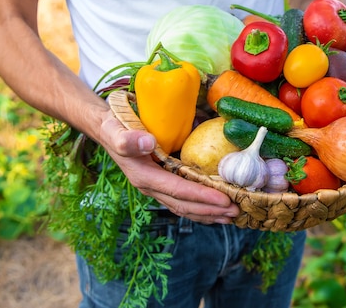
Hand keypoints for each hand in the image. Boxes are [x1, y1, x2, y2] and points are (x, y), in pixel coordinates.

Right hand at [98, 111, 239, 223]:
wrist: (107, 131)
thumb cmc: (114, 128)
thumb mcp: (117, 130)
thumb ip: (129, 139)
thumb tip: (148, 142)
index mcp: (144, 177)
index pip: (178, 190)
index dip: (202, 196)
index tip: (225, 200)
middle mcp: (150, 187)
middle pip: (184, 205)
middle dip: (211, 210)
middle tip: (237, 212)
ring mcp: (156, 188)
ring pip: (185, 208)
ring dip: (209, 214)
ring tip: (232, 217)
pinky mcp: (161, 185)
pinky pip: (183, 202)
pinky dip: (201, 207)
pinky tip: (216, 210)